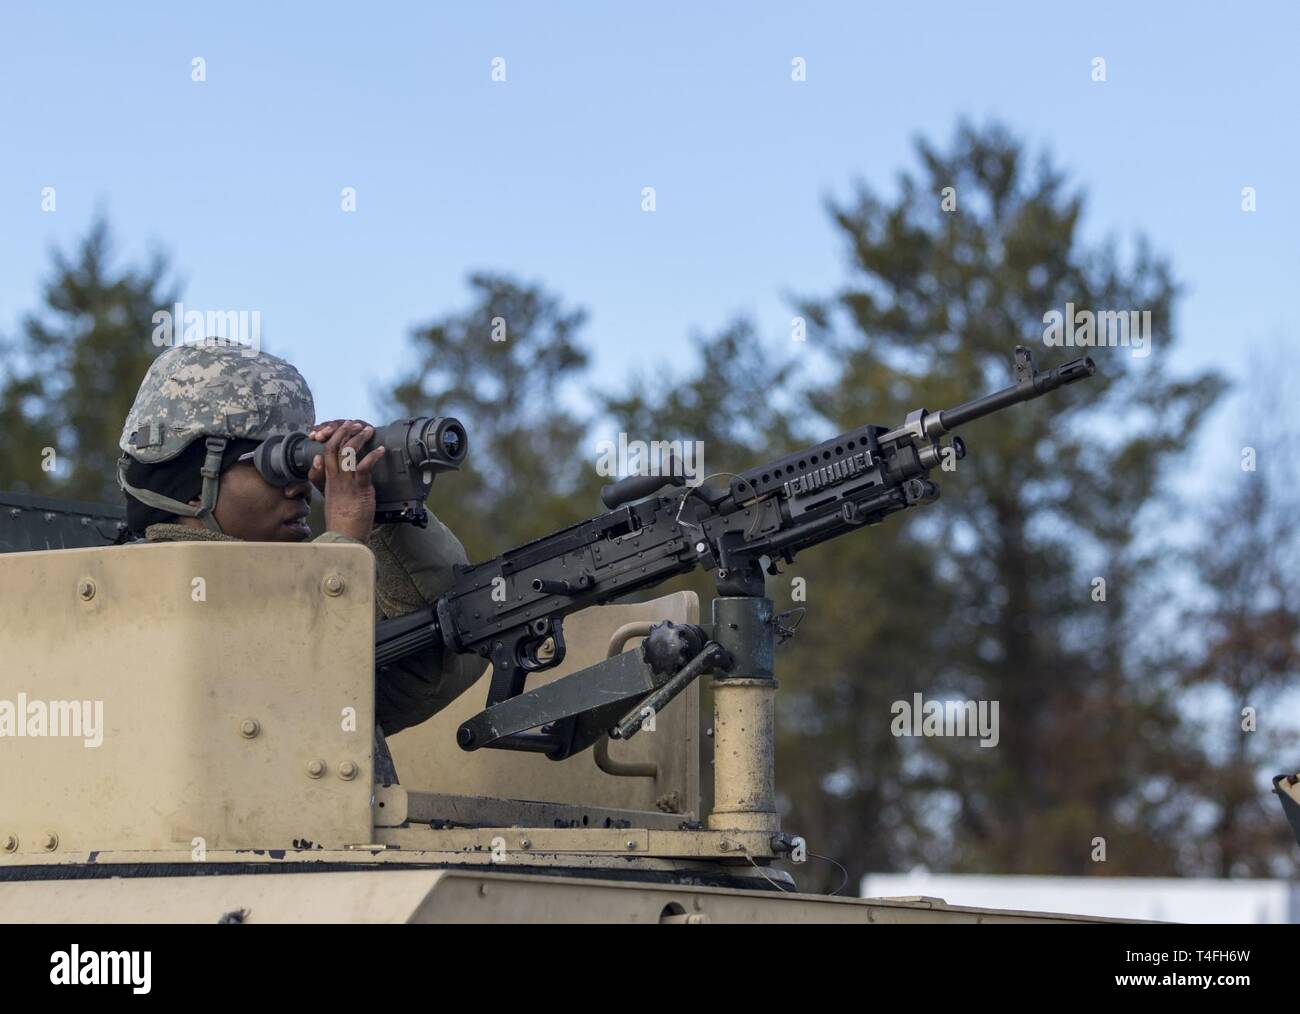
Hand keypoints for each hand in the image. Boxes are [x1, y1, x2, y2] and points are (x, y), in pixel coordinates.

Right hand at [307, 420, 385, 541]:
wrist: (344, 538)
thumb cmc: (341, 520)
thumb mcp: (330, 497)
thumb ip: (324, 479)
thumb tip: (318, 461)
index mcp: (328, 480)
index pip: (324, 452)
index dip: (331, 437)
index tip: (341, 428)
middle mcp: (335, 479)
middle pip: (333, 448)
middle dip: (343, 432)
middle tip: (354, 423)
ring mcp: (346, 483)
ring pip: (347, 453)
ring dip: (358, 439)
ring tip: (368, 431)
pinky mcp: (360, 490)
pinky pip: (363, 468)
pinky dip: (372, 456)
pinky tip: (381, 450)